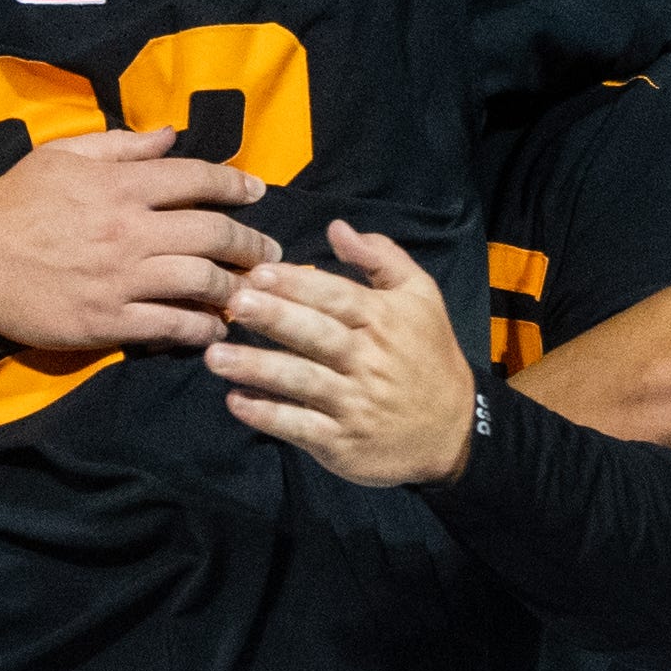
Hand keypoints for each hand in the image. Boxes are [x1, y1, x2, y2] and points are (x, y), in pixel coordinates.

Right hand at [0, 128, 280, 350]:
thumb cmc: (13, 201)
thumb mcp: (63, 155)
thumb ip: (122, 146)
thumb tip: (171, 135)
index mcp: (119, 185)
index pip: (197, 178)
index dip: (236, 184)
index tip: (257, 192)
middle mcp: (128, 230)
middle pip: (212, 233)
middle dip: (252, 243)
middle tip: (272, 252)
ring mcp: (119, 279)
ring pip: (200, 282)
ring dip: (235, 287)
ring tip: (251, 292)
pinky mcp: (106, 322)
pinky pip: (169, 326)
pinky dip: (201, 328)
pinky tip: (215, 328)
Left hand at [203, 221, 475, 486]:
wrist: (455, 430)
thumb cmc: (427, 354)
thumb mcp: (420, 296)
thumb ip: (380, 257)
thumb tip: (336, 227)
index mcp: (383, 320)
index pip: (336, 298)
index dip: (297, 284)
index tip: (257, 272)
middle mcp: (368, 360)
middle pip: (316, 336)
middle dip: (274, 318)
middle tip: (233, 303)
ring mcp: (354, 404)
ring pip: (301, 382)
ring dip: (257, 369)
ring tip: (215, 357)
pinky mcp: (343, 442)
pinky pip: (300, 427)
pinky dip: (268, 416)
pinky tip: (237, 402)